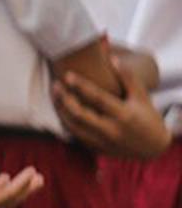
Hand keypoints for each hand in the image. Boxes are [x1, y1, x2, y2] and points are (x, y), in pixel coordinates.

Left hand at [52, 62, 171, 160]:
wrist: (152, 147)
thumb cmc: (147, 115)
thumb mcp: (141, 96)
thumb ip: (128, 77)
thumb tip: (112, 58)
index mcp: (124, 115)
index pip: (98, 98)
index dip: (81, 86)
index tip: (67, 74)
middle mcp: (112, 130)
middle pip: (80, 114)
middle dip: (64, 98)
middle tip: (55, 84)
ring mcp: (103, 142)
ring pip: (73, 126)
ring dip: (60, 110)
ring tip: (55, 94)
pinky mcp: (96, 149)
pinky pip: (75, 135)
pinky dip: (65, 122)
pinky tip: (60, 109)